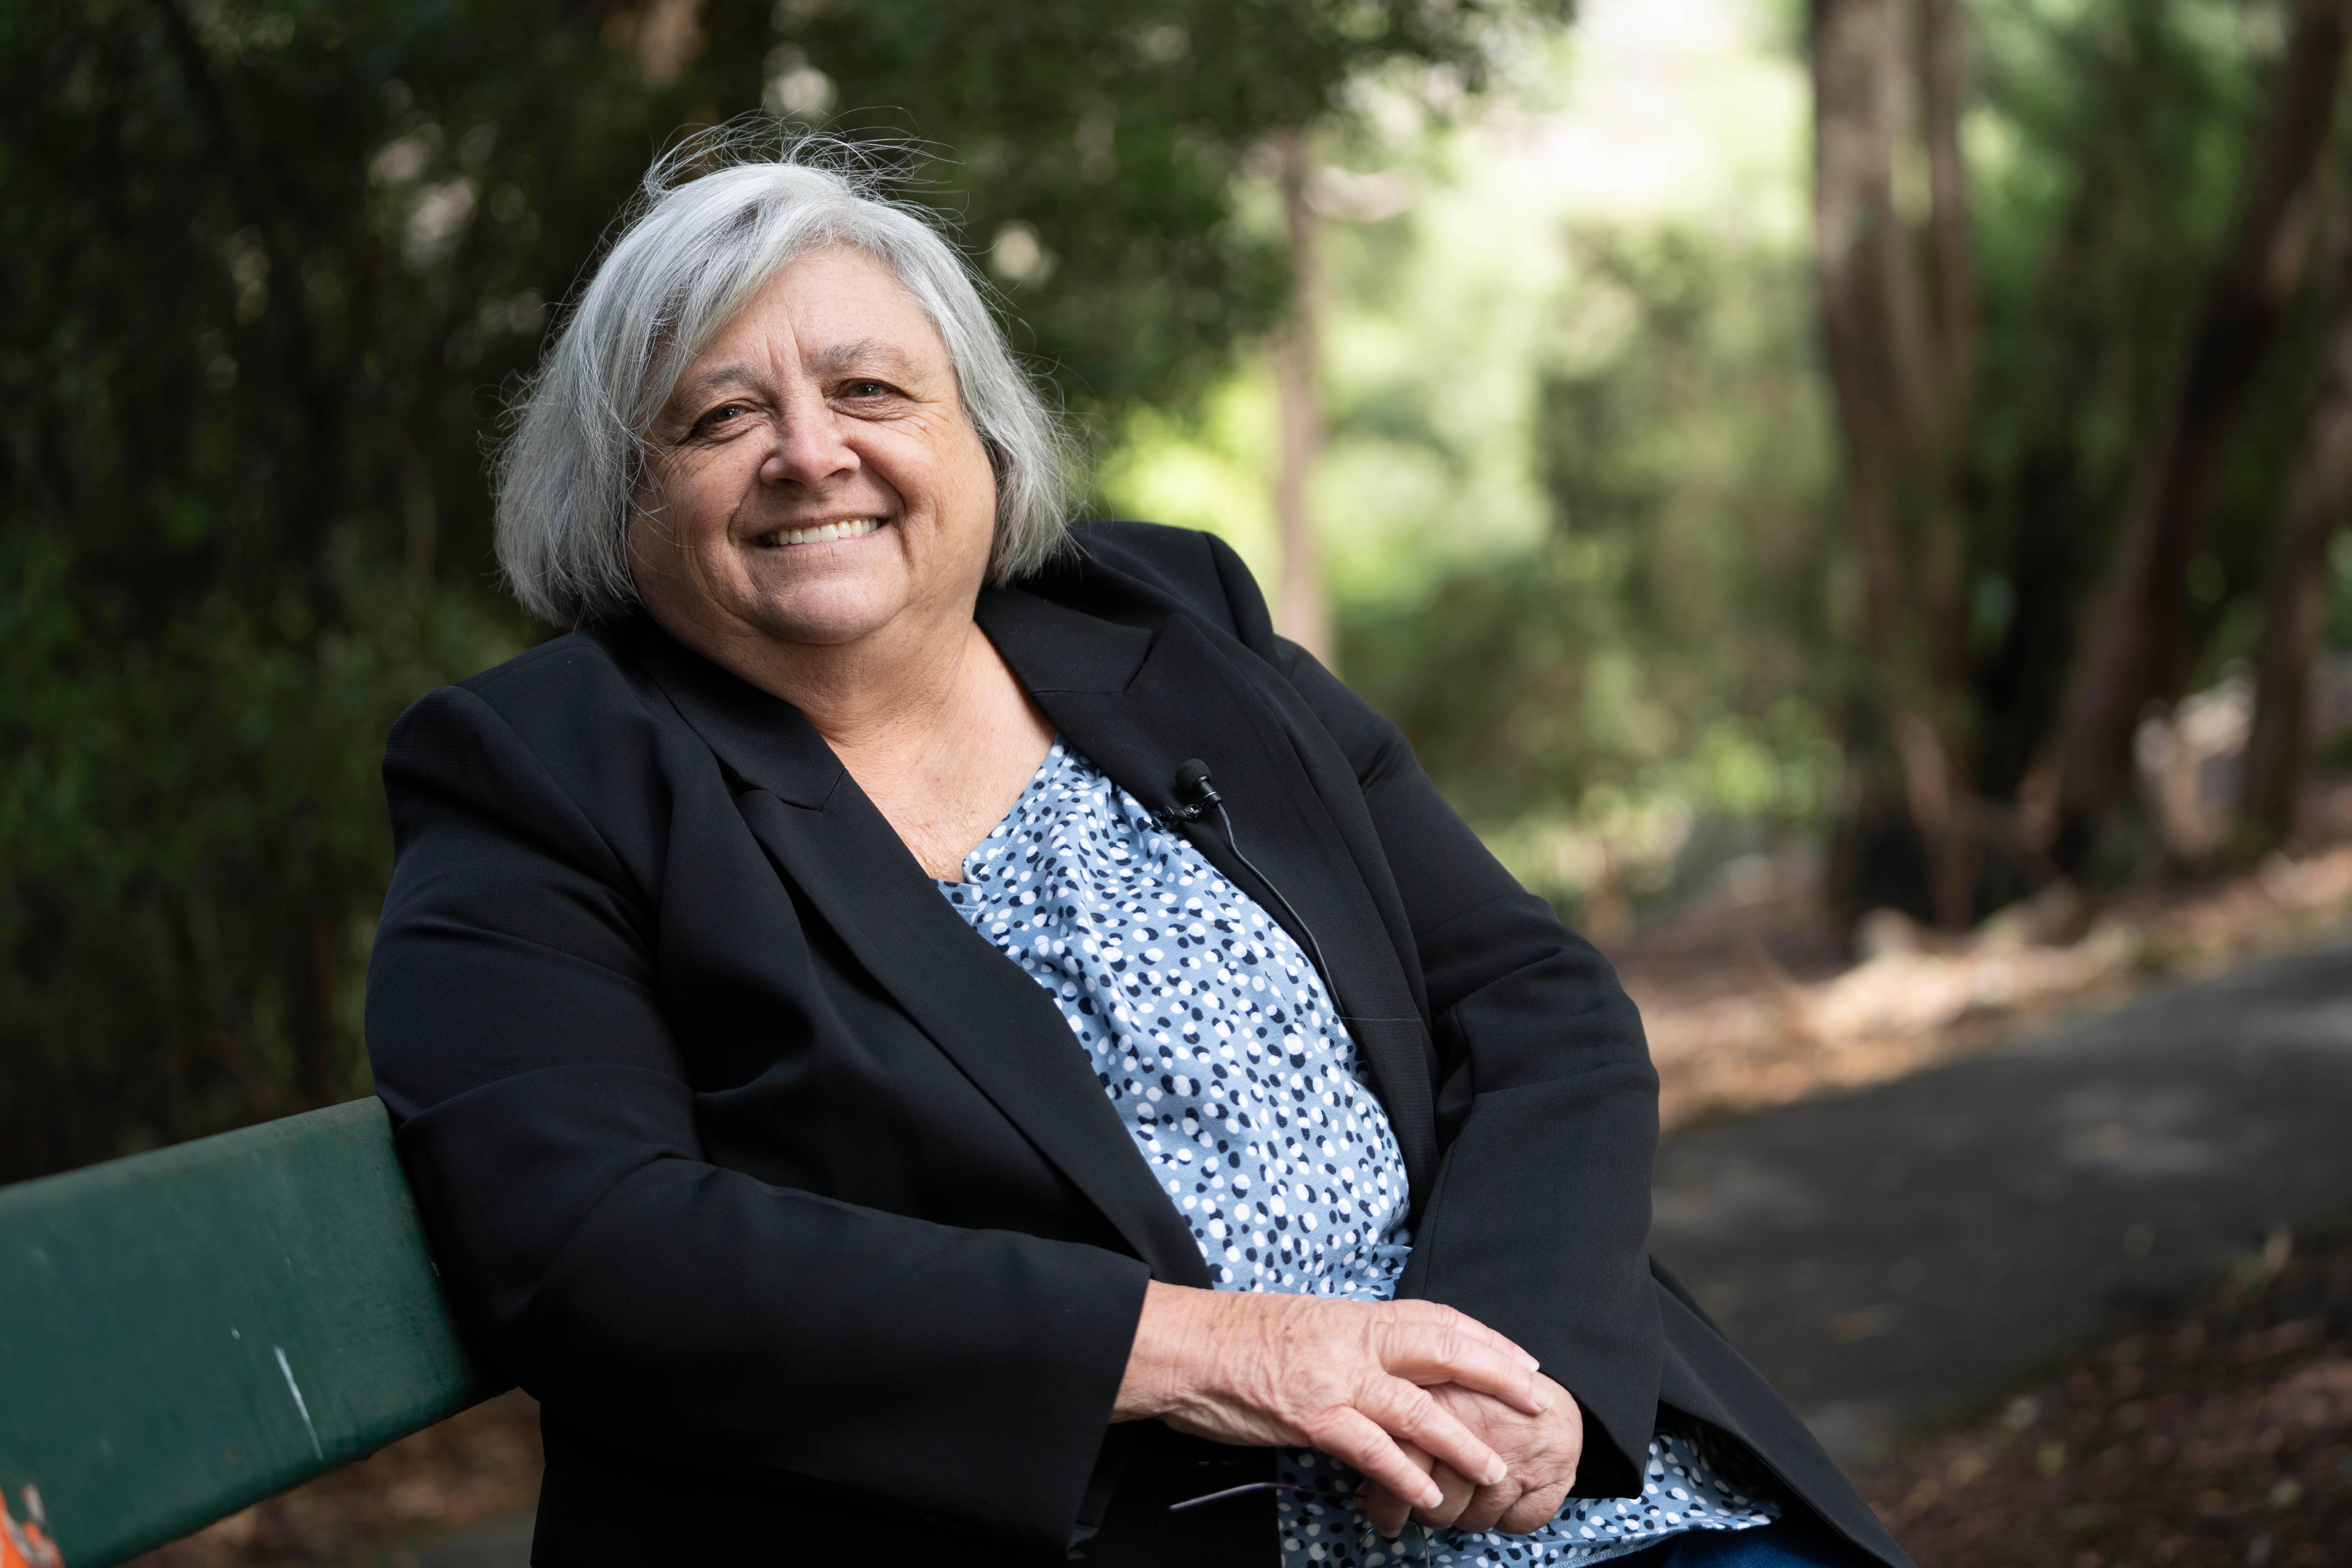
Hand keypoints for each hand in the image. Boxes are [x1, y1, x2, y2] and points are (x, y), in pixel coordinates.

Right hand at [1113, 1283, 1555, 1511]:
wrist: (1181, 1346)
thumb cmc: (1234, 1338)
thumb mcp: (1305, 1327)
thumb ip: (1351, 1344)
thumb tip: (1384, 1364)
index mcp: (1354, 1317)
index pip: (1436, 1319)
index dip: (1484, 1339)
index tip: (1521, 1357)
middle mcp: (1353, 1340)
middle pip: (1444, 1350)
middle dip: (1497, 1375)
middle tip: (1537, 1400)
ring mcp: (1334, 1377)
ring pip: (1418, 1408)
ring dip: (1463, 1441)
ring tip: (1497, 1469)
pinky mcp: (1309, 1415)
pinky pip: (1369, 1448)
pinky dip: (1403, 1474)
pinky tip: (1427, 1498)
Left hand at [1358, 1375, 1581, 1537]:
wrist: (1546, 1388)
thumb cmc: (1479, 1396)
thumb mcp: (1429, 1395)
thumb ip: (1398, 1427)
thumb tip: (1363, 1480)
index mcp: (1437, 1401)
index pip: (1399, 1473)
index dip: (1388, 1505)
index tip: (1385, 1516)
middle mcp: (1476, 1428)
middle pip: (1436, 1507)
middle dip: (1430, 1513)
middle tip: (1432, 1502)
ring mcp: (1516, 1453)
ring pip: (1473, 1520)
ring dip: (1469, 1515)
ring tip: (1470, 1490)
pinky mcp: (1552, 1474)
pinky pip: (1516, 1524)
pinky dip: (1508, 1519)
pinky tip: (1504, 1495)